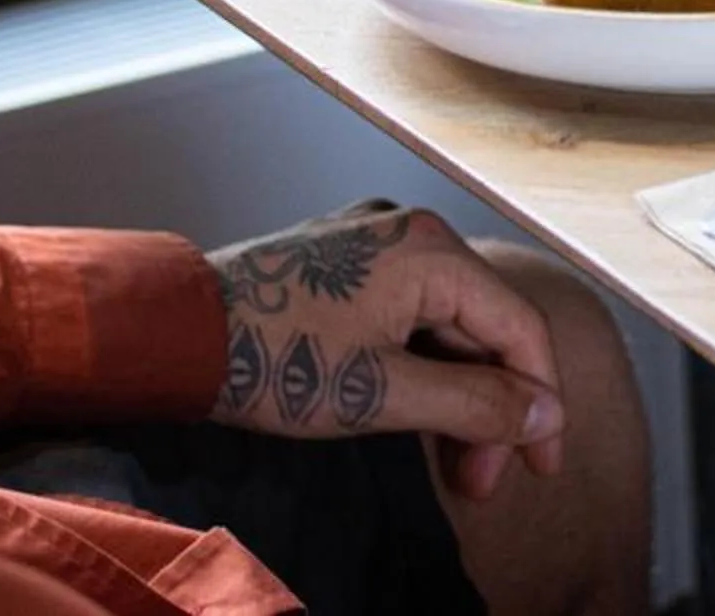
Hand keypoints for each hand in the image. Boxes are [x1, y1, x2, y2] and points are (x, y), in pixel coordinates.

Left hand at [208, 203, 565, 498]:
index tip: (539, 465)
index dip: (539, 402)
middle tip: (479, 481)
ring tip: (448, 464)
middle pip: (483, 328)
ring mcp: (375, 244)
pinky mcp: (343, 262)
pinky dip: (419, 367)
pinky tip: (414, 415)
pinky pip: (407, 314)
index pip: (519, 328)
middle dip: (489, 409)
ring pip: (444, 325)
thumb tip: (545, 414)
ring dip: (454, 395)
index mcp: (431, 252)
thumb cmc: (272, 360)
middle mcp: (412, 233)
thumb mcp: (383, 395)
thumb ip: (475, 404)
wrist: (170, 333)